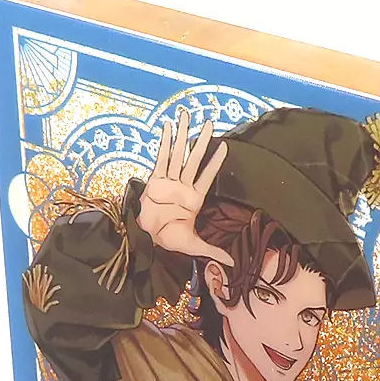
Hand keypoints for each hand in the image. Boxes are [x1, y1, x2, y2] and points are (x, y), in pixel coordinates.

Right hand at [137, 109, 233, 265]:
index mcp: (194, 199)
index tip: (225, 147)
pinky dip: (165, 143)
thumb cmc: (169, 240)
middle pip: (194, 159)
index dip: (216, 162)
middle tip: (209, 121)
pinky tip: (168, 127)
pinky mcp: (156, 179)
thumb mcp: (194, 246)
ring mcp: (169, 181)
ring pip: (178, 154)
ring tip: (187, 115)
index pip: (208, 177)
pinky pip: (162, 158)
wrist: (147, 238)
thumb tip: (232, 265)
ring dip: (183, 135)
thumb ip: (213, 251)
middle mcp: (183, 186)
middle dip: (201, 140)